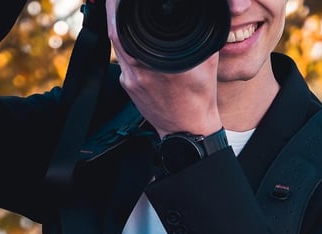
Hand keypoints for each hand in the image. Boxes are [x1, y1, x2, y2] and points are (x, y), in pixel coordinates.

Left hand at [105, 0, 223, 137]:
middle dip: (116, 11)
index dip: (118, 5)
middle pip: (114, 31)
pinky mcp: (127, 87)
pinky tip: (138, 42)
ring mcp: (129, 80)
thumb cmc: (200, 99)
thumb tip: (205, 9)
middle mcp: (137, 71)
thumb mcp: (207, 60)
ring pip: (117, 45)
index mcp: (155, 62)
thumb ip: (202, 32)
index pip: (123, 24)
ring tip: (127, 12)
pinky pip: (123, 59)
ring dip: (120, 27)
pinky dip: (127, 46)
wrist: (188, 132)